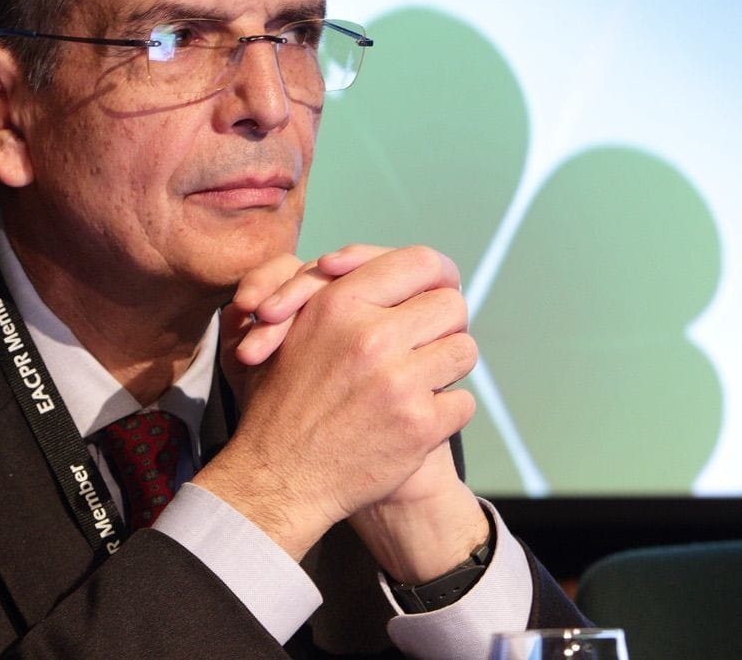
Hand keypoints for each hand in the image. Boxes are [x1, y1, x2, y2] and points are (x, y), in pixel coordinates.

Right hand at [194, 245, 475, 560]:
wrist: (278, 478)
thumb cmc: (283, 400)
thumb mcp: (293, 328)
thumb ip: (342, 291)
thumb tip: (400, 269)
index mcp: (339, 304)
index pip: (421, 263)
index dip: (435, 277)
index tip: (432, 294)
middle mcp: (369, 337)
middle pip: (451, 305)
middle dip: (442, 324)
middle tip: (425, 344)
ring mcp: (397, 383)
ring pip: (463, 351)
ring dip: (446, 367)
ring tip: (418, 381)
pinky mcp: (418, 426)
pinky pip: (463, 401)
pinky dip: (445, 413)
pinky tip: (415, 419)